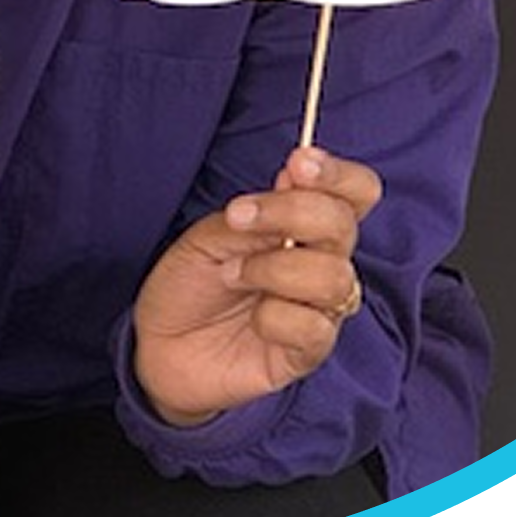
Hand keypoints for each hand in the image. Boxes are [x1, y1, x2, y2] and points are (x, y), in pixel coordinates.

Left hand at [131, 146, 381, 426]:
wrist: (159, 342)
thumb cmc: (191, 281)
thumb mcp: (215, 233)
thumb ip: (259, 209)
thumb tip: (297, 172)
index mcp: (306, 224)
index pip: (356, 192)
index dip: (338, 174)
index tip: (299, 163)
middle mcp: (323, 262)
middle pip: (343, 226)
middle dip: (291, 212)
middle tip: (238, 216)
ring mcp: (319, 309)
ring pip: (333, 278)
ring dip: (273, 269)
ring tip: (232, 274)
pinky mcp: (308, 353)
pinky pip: (314, 329)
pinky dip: (273, 318)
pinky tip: (252, 319)